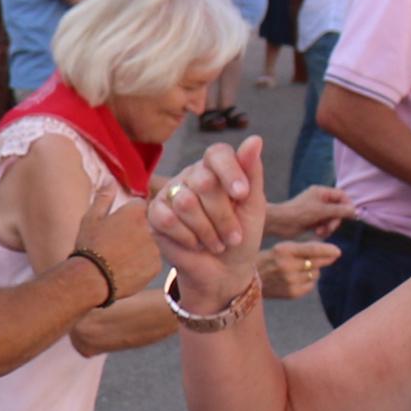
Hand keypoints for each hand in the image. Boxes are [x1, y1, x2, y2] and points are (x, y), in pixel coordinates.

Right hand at [75, 194, 155, 299]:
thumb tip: (110, 179)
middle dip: (138, 232)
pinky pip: (152, 262)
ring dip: (142, 249)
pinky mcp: (157, 267)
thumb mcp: (91, 218)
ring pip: (153, 244)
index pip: (141, 205)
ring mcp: (156, 248)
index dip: (129, 215)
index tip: (119, 226)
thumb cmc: (89, 247)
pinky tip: (126, 270)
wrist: (91, 280)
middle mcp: (151, 227)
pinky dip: (143, 266)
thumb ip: (104, 197)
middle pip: (149, 225)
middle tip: (119, 245)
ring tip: (121, 260)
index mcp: (135, 212)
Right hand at [142, 139, 269, 307]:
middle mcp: (190, 176)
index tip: (242, 194)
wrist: (223, 271)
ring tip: (215, 243)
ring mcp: (170, 194)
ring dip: (207, 230)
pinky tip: (195, 244)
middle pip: (204, 181)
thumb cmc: (241, 236)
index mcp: (215, 168)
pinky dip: (187, 238)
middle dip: (223, 215)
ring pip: (186, 202)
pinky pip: (168, 220)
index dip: (230, 172)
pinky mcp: (154, 215)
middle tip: (232, 236)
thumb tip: (255, 139)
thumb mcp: (253, 206)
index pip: (217, 153)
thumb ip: (252, 172)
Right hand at [261, 239, 339, 298]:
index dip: (327, 250)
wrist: (248, 282)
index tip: (338, 252)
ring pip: (316, 274)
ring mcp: (290, 281)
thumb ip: (305, 249)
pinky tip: (296, 279)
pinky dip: (308, 281)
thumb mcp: (282, 249)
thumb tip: (334, 253)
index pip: (312, 249)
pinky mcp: (292, 293)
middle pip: (317, 262)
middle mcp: (287, 265)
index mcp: (283, 250)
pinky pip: (311, 285)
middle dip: (323, 260)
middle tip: (321, 258)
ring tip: (298, 270)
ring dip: (313, 271)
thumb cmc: (268, 261)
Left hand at [264, 183, 350, 239]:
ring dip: (329, 226)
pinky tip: (317, 233)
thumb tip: (355, 211)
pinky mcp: (313, 221)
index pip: (342, 196)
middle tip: (330, 227)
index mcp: (322, 192)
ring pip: (332, 219)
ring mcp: (316, 211)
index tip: (349, 216)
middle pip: (338, 209)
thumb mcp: (321, 211)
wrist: (279, 223)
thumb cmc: (299, 213)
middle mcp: (320, 200)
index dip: (347, 205)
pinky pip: (325, 225)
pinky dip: (323, 230)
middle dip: (335, 220)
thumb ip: (339, 210)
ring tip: (320, 232)